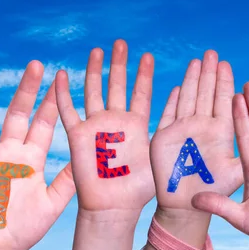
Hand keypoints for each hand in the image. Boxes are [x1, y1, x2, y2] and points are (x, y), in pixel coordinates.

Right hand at [0, 62, 74, 249]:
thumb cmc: (27, 229)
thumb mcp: (53, 202)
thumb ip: (68, 180)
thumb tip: (88, 158)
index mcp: (32, 159)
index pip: (44, 124)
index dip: (52, 102)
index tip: (61, 79)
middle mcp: (9, 153)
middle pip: (17, 114)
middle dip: (26, 90)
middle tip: (35, 64)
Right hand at [55, 40, 154, 212]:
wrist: (114, 206)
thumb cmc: (140, 188)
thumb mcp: (160, 153)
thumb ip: (169, 127)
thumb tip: (186, 103)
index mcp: (137, 125)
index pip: (141, 93)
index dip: (144, 75)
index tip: (148, 55)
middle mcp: (116, 122)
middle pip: (116, 86)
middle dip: (119, 64)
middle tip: (121, 43)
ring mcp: (96, 127)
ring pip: (93, 92)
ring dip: (95, 71)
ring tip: (98, 50)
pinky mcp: (78, 136)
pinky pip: (68, 111)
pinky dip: (63, 94)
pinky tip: (61, 75)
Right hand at [150, 51, 242, 215]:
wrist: (186, 207)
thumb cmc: (213, 192)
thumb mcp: (236, 175)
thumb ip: (245, 158)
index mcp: (220, 133)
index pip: (223, 102)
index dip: (224, 84)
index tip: (227, 65)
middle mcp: (201, 128)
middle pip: (205, 95)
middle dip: (209, 75)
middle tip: (213, 53)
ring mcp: (182, 131)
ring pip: (188, 99)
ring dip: (192, 81)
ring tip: (197, 61)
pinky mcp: (163, 138)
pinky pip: (168, 115)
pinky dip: (172, 102)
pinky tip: (176, 87)